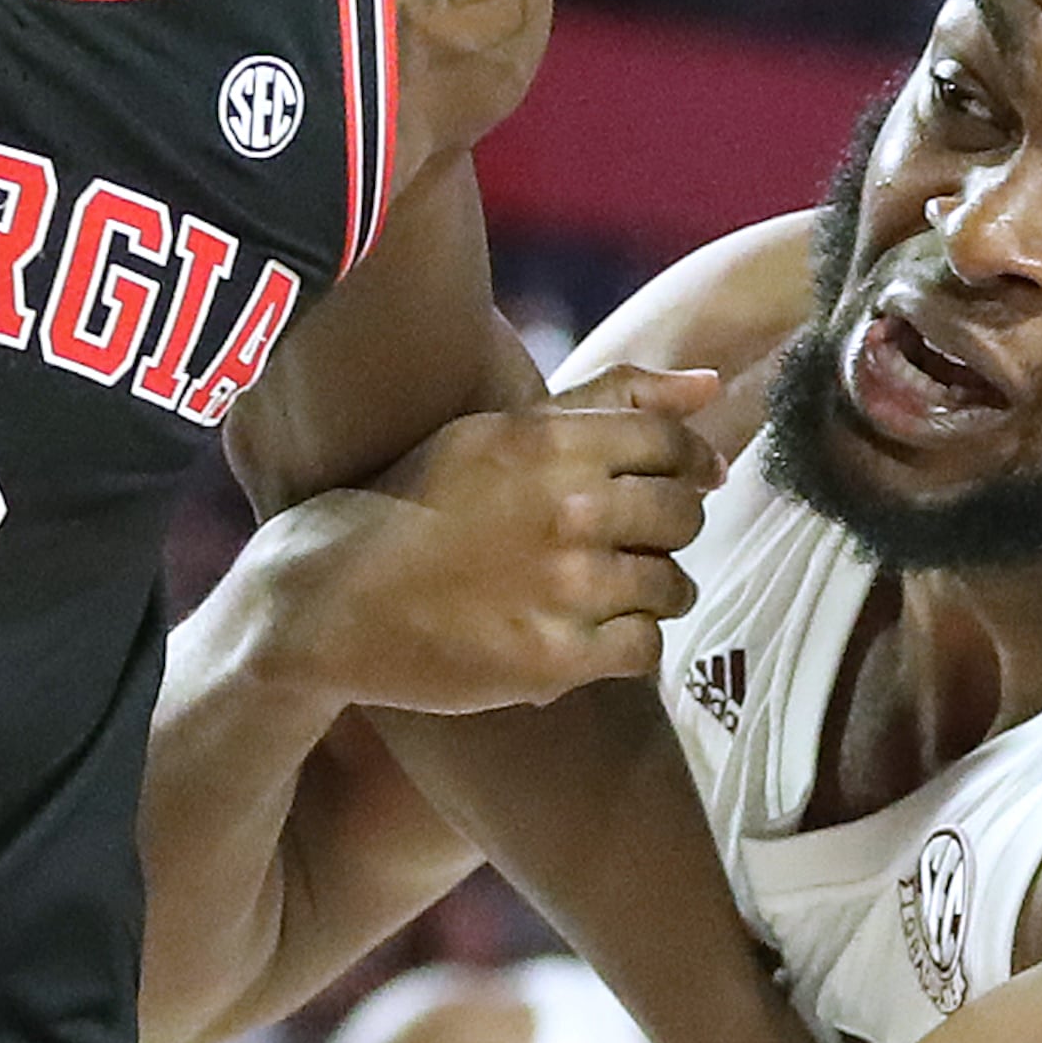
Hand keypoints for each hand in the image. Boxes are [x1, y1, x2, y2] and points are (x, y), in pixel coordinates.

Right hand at [246, 365, 725, 716]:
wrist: (329, 598)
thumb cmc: (412, 505)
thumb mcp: (495, 433)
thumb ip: (607, 400)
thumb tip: (712, 385)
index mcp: (549, 441)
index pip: (673, 441)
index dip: (689, 463)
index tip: (680, 481)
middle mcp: (565, 508)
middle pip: (683, 514)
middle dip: (668, 527)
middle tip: (628, 540)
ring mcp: (563, 586)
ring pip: (673, 585)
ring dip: (652, 589)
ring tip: (605, 589)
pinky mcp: (553, 657)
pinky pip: (643, 647)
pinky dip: (627, 642)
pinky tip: (586, 630)